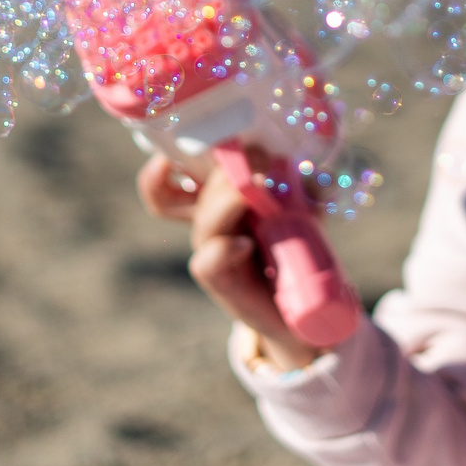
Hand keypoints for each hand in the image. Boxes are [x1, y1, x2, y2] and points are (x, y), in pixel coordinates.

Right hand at [135, 152, 326, 371]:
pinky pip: (209, 262)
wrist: (302, 307)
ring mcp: (212, 253)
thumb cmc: (297, 250)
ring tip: (260, 187)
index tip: (169, 158)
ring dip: (229, 200)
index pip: (168, 189)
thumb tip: (309, 170)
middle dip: (226, 172)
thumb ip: (302, 189)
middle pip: (199, 193)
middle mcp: (208, 225)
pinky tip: (245, 244)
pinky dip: (225, 249)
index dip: (157, 175)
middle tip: (261, 161)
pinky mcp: (221, 281)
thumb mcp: (304, 212)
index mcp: (217, 203)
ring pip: (206, 222)